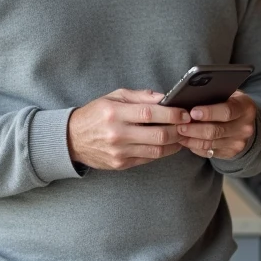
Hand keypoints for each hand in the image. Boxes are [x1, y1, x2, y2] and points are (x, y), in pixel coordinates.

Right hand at [67, 88, 193, 170]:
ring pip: (156, 150)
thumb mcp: (113, 97)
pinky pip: (147, 159)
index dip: (171, 114)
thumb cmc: (95, 115)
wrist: (72, 139)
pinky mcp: (120, 164)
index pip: (150, 113)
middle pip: (158, 135)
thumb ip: (140, 96)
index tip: (184, 113)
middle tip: (188, 125)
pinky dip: (161, 152)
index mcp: (115, 113)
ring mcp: (119, 152)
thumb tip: (164, 97)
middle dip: (178, 130)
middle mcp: (117, 134)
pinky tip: (168, 145)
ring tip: (181, 135)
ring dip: (174, 143)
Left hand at [175, 90, 256, 159]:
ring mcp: (239, 142)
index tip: (192, 112)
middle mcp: (245, 127)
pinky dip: (194, 146)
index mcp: (246, 107)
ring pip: (210, 143)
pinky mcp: (231, 153)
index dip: (209, 112)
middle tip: (178, 125)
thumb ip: (214, 96)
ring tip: (177, 133)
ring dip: (191, 139)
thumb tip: (189, 98)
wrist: (244, 122)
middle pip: (216, 130)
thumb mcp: (228, 94)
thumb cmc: (229, 103)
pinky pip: (209, 152)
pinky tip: (185, 141)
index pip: (227, 111)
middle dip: (194, 128)